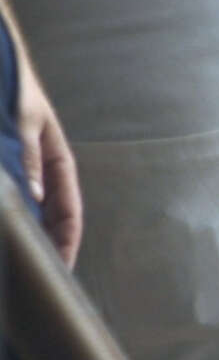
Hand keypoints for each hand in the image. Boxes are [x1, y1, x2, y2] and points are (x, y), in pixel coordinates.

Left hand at [12, 40, 82, 267]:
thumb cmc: (15, 82)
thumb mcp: (24, 116)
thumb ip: (29, 154)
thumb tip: (36, 197)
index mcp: (58, 163)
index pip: (69, 214)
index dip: (67, 243)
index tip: (60, 270)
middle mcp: (42, 173)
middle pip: (49, 219)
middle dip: (46, 247)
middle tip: (36, 277)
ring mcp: (23, 173)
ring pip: (28, 212)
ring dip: (26, 234)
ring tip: (20, 262)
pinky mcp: (9, 168)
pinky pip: (14, 200)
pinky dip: (12, 217)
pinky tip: (7, 230)